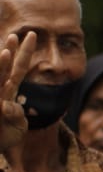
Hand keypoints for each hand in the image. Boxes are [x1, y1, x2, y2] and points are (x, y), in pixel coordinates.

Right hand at [0, 32, 35, 151]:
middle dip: (12, 51)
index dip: (24, 53)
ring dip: (1, 67)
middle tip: (18, 34)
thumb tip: (9, 106)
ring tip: (6, 52)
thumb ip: (16, 115)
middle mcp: (1, 93)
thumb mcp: (17, 125)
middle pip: (8, 69)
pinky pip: (0, 101)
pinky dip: (2, 94)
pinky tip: (2, 90)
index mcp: (9, 93)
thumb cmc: (3, 137)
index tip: (31, 35)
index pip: (18, 69)